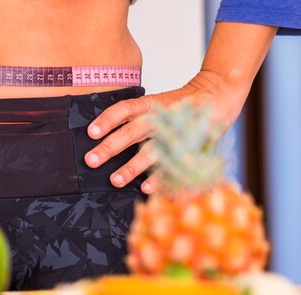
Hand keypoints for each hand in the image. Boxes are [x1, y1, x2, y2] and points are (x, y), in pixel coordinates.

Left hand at [85, 71, 240, 193]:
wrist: (218, 92)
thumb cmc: (178, 103)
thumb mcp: (156, 102)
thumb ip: (134, 117)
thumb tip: (102, 136)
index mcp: (150, 104)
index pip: (124, 109)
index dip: (107, 119)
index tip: (90, 132)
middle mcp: (160, 117)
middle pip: (132, 131)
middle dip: (110, 147)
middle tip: (91, 160)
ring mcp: (175, 132)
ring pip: (150, 150)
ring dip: (132, 166)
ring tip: (115, 180)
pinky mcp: (189, 145)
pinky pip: (172, 163)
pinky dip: (159, 177)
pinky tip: (145, 187)